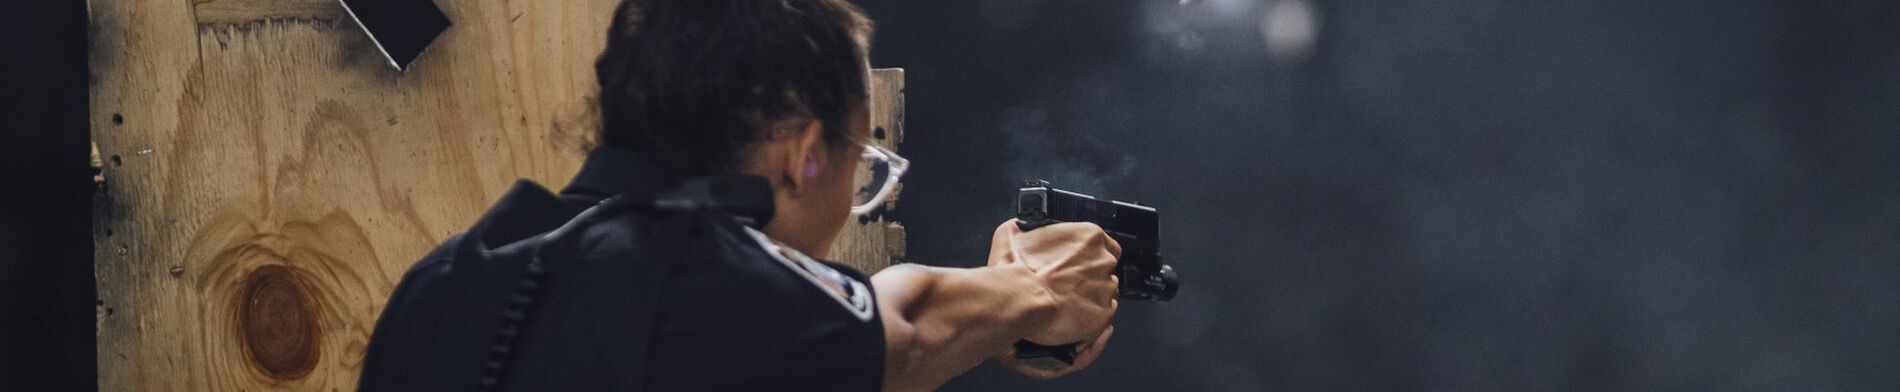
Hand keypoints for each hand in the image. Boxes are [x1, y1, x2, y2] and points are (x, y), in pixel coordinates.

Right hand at [984, 220, 1120, 373]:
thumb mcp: (1011, 233)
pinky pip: (1104, 315)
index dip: (1093, 255)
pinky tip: (1073, 315)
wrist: (1020, 299)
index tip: (1081, 262)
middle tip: (1068, 283)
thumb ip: (1024, 228)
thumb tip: (1020, 227)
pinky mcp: (1102, 314)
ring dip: (1091, 296)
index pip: (1107, 245)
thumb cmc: (1018, 270)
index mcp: (1089, 237)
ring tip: (1068, 302)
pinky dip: (1091, 316)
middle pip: (1106, 269)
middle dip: (1091, 277)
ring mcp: (1105, 288)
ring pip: (1106, 293)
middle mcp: (1103, 261)